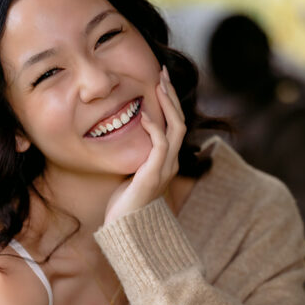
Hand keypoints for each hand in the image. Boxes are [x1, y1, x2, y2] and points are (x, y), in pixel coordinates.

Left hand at [103, 66, 186, 225]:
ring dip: (167, 104)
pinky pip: (160, 145)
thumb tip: (124, 137)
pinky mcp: (153, 175)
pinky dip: (154, 127)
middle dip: (172, 96)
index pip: (175, 125)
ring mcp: (165, 169)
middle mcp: (171, 163)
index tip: (161, 82)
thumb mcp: (131, 173)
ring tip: (159, 84)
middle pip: (180, 121)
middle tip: (163, 73)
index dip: (170, 102)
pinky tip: (143, 114)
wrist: (125, 230)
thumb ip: (135, 156)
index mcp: (167, 161)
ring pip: (175, 128)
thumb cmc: (125, 204)